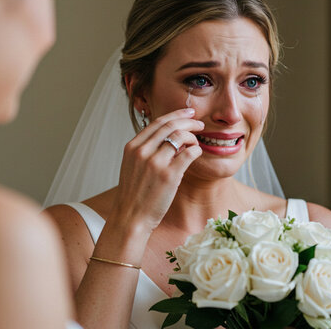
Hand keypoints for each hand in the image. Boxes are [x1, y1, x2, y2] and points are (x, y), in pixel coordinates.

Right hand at [110, 108, 203, 231]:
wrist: (130, 218)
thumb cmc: (135, 195)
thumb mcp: (133, 167)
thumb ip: (147, 151)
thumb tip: (170, 138)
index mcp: (132, 147)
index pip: (157, 122)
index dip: (176, 114)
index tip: (188, 113)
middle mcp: (142, 151)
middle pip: (170, 125)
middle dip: (189, 121)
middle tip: (200, 123)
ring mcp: (155, 163)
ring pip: (180, 136)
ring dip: (193, 136)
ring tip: (197, 142)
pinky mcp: (169, 175)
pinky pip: (189, 153)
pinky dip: (196, 149)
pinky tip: (197, 153)